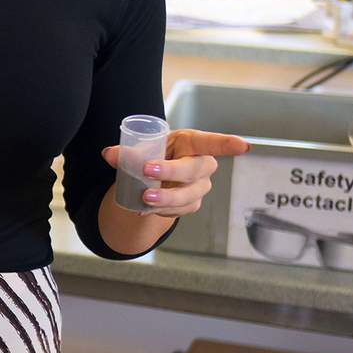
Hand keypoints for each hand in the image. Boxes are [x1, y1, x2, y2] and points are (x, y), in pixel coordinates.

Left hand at [101, 128, 250, 217]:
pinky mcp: (192, 204)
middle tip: (147, 171)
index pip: (211, 142)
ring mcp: (199, 186)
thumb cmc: (152, 155)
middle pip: (195, 169)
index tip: (243, 147)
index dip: (227, 144)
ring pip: (189, 194)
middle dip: (172, 171)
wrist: (151, 178)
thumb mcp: (140, 150)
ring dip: (167, 198)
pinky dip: (161, 210)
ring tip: (144, 199)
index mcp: (190, 142)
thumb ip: (127, 152)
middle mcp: (200, 164)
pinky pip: (180, 210)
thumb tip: (109, 154)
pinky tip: (144, 210)